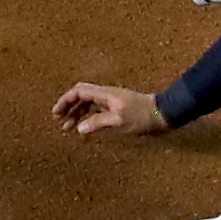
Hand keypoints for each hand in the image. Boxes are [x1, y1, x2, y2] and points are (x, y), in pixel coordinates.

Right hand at [53, 82, 168, 136]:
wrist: (164, 113)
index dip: (65, 100)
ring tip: (70, 127)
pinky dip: (89, 117)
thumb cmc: (143, 117)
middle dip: (69, 106)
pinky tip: (87, 127)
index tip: (56, 113)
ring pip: (89, 103)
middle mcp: (107, 95)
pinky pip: (98, 109)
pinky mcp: (119, 108)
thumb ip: (99, 123)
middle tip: (60, 120)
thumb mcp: (120, 121)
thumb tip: (80, 128)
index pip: (79, 91)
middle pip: (82, 96)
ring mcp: (113, 100)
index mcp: (105, 94)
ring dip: (78, 113)